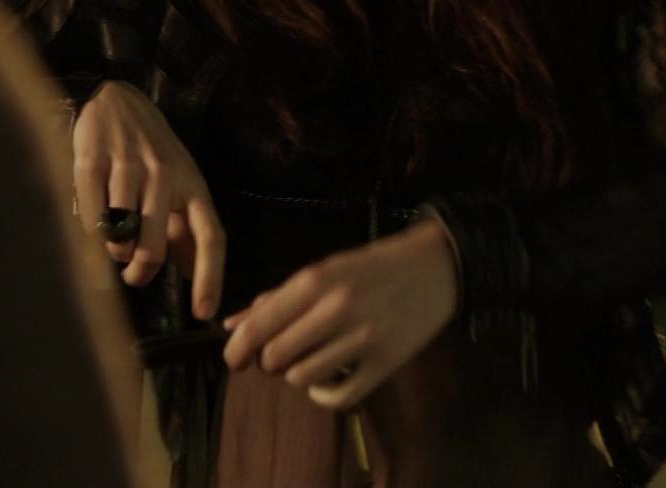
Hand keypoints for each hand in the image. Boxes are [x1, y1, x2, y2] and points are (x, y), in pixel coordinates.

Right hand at [72, 81, 224, 318]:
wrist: (115, 97)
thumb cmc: (151, 150)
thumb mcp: (179, 184)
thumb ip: (186, 228)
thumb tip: (193, 273)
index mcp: (192, 184)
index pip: (211, 236)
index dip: (209, 277)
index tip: (203, 311)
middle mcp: (165, 174)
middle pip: (157, 245)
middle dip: (143, 271)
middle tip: (135, 277)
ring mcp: (128, 166)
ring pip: (122, 233)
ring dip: (116, 251)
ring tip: (114, 245)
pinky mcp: (92, 160)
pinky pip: (91, 215)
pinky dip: (91, 230)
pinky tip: (95, 225)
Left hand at [220, 216, 458, 408]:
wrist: (435, 267)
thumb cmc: (370, 267)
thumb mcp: (321, 270)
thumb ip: (275, 299)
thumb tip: (230, 326)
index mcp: (313, 281)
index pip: (257, 328)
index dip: (236, 351)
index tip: (234, 360)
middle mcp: (335, 309)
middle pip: (275, 358)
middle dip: (268, 361)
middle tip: (279, 355)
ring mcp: (363, 339)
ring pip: (302, 379)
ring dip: (297, 376)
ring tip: (309, 361)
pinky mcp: (386, 363)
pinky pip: (339, 398)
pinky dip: (324, 394)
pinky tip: (327, 381)